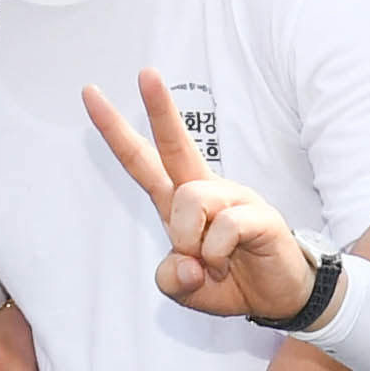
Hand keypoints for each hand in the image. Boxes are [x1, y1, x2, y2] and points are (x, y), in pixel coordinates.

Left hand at [83, 69, 316, 319]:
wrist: (277, 297)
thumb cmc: (229, 282)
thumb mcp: (185, 289)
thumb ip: (171, 279)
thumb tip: (186, 262)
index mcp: (179, 202)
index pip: (143, 160)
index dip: (116, 131)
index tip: (91, 95)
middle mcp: (205, 191)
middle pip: (175, 145)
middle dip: (159, 110)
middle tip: (145, 73)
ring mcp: (234, 199)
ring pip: (191, 199)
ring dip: (188, 239)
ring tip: (209, 264)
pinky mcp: (260, 216)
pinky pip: (224, 226)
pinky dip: (216, 255)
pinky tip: (225, 265)